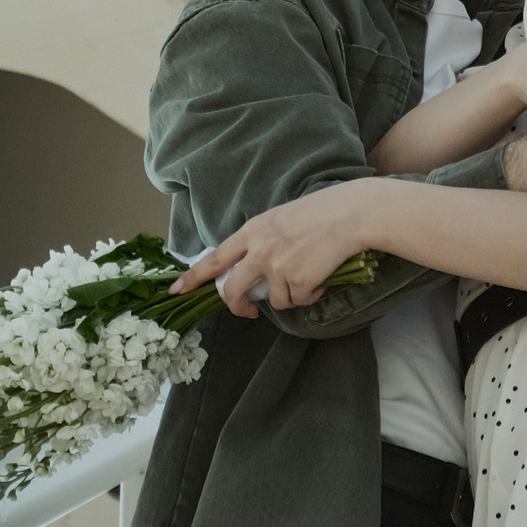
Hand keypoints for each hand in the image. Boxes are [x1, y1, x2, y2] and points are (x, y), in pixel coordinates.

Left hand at [187, 181, 382, 317]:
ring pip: (273, 301)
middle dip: (237, 307)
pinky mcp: (297, 282)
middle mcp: (258, 251)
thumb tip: (252, 269)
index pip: (214, 258)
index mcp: (251, 232)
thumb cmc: (320, 213)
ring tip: (308, 276)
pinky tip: (321, 276)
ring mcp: (276, 268)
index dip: (193, 277)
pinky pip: (298, 301)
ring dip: (290, 296)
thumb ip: (261, 242)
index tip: (177, 290)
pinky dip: (311, 294)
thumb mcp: (279, 220)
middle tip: (247, 313)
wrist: (349, 214)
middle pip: (233, 290)